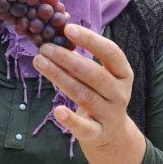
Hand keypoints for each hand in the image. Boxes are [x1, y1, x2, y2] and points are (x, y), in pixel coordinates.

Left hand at [33, 24, 145, 163]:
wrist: (113, 135)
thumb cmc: (101, 95)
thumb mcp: (102, 75)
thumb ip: (86, 56)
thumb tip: (61, 28)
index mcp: (123, 74)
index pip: (111, 52)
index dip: (90, 39)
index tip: (67, 28)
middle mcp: (120, 93)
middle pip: (93, 74)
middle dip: (67, 58)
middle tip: (44, 47)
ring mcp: (110, 114)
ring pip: (84, 95)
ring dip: (59, 77)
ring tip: (39, 62)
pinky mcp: (98, 133)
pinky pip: (84, 127)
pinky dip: (71, 119)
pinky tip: (57, 110)